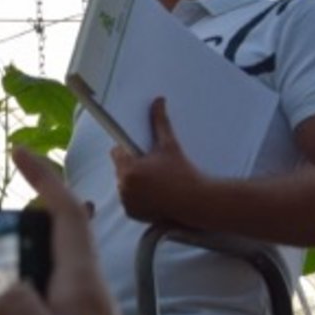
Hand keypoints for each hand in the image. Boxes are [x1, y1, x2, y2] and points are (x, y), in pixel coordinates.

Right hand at [0, 149, 150, 314]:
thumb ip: (19, 309)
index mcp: (84, 293)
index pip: (69, 216)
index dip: (45, 178)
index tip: (18, 151)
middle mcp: (90, 304)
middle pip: (66, 238)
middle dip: (35, 208)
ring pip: (54, 271)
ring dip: (24, 250)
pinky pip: (44, 304)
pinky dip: (18, 288)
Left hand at [111, 97, 207, 225]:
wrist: (197, 201)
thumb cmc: (183, 171)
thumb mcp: (169, 145)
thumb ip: (159, 122)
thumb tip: (158, 100)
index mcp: (128, 169)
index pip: (117, 152)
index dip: (128, 150)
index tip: (141, 151)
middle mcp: (123, 187)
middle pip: (121, 169)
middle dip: (132, 166)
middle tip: (151, 166)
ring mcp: (127, 202)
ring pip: (124, 184)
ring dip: (133, 181)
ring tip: (153, 180)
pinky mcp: (132, 214)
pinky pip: (129, 200)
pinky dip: (137, 197)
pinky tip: (153, 193)